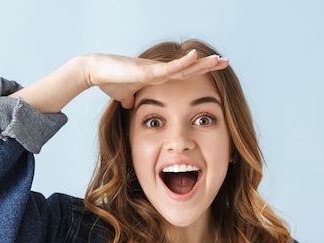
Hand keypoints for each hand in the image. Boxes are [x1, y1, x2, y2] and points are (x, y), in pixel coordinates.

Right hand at [84, 50, 228, 108]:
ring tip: (220, 59)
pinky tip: (195, 56)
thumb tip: (132, 106)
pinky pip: (169, 67)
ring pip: (184, 66)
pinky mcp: (148, 71)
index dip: (200, 71)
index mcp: (158, 77)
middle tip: (226, 61)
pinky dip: (183, 62)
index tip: (216, 68)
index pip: (185, 73)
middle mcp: (160, 71)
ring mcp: (156, 69)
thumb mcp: (125, 95)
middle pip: (190, 67)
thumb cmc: (110, 80)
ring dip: (203, 62)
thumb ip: (131, 99)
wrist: (96, 72)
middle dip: (209, 64)